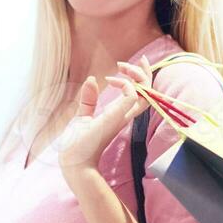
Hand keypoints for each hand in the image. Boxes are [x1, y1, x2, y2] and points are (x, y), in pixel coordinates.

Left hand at [57, 54, 153, 182]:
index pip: (141, 95)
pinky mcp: (115, 118)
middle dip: (145, 73)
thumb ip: (89, 100)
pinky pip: (133, 97)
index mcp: (120, 115)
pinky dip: (128, 85)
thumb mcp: (83, 116)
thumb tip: (91, 79)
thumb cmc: (78, 143)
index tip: (120, 68)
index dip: (140, 78)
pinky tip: (112, 81)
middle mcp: (125, 115)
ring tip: (121, 67)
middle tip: (132, 61)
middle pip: (149, 93)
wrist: (73, 160)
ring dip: (138, 75)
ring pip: (146, 93)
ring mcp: (122, 117)